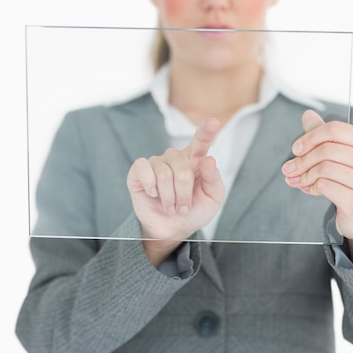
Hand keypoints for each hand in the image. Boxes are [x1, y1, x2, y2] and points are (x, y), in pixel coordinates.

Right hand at [127, 118, 224, 242]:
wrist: (171, 229)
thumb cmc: (193, 210)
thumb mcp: (212, 199)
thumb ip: (214, 179)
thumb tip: (209, 159)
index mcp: (195, 160)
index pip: (201, 141)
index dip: (206, 131)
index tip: (214, 122)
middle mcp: (175, 157)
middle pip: (182, 169)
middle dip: (184, 194)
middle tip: (183, 208)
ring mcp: (157, 162)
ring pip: (164, 174)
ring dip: (169, 197)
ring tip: (170, 206)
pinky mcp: (139, 170)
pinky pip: (143, 168)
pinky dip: (150, 185)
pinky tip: (153, 193)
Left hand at [282, 110, 352, 265]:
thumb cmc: (350, 182)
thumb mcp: (340, 157)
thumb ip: (324, 136)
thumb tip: (307, 114)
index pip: (335, 129)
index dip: (310, 137)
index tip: (296, 149)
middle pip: (327, 149)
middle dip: (302, 159)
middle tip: (288, 169)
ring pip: (324, 167)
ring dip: (305, 175)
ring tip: (297, 180)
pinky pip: (325, 186)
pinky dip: (312, 187)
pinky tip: (310, 189)